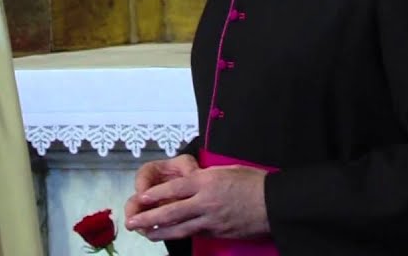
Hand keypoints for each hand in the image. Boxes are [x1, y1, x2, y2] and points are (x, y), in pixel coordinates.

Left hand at [124, 164, 269, 241]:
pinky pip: (195, 233)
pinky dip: (180, 235)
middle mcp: (206, 201)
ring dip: (160, 231)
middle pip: (171, 211)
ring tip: (145, 233)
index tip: (140, 197)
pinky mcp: (219, 232)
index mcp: (206, 181)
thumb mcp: (226, 170)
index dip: (155, 194)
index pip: (174, 188)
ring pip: (180, 228)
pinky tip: (169, 236)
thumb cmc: (253, 182)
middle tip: (132, 221)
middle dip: (149, 217)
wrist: (275, 203)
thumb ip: (205, 177)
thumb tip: (191, 180)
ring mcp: (212, 219)